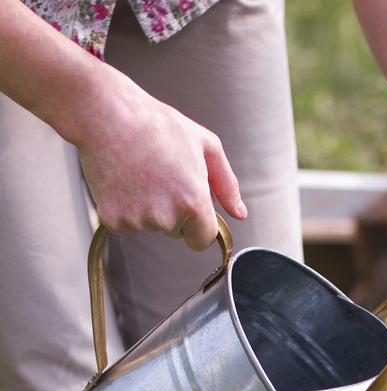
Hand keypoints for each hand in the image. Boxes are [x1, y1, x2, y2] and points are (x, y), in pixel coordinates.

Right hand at [74, 67, 245, 249]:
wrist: (105, 113)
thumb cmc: (157, 125)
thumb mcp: (206, 146)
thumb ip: (227, 185)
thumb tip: (240, 214)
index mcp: (194, 203)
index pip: (203, 240)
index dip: (198, 224)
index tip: (189, 207)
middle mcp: (167, 217)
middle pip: (177, 232)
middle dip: (173, 212)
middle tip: (160, 176)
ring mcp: (138, 220)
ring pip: (151, 228)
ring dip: (148, 209)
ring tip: (140, 173)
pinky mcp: (113, 219)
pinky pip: (127, 225)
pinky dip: (125, 208)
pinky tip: (123, 181)